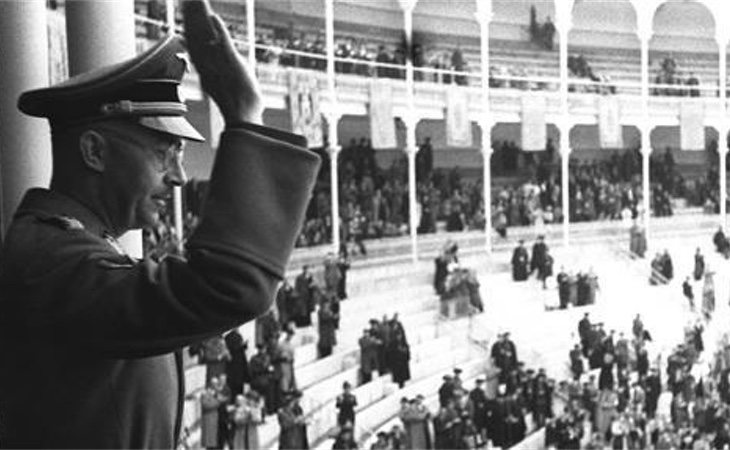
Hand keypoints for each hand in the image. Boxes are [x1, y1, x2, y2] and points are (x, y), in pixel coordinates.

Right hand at [183, 0, 262, 124]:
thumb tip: (217, 58)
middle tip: (187, 0)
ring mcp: (219, 64)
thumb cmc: (238, 103)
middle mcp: (208, 66)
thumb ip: (219, 66)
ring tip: (196, 1)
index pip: (193, 43)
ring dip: (200, 18)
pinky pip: (222, 44)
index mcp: (205, 70)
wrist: (243, 117)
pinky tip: (213, 16)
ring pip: (205, 37)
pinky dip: (217, 29)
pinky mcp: (232, 64)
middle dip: (191, 16)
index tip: (185, 12)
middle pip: (195, 36)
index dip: (188, 26)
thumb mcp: (223, 81)